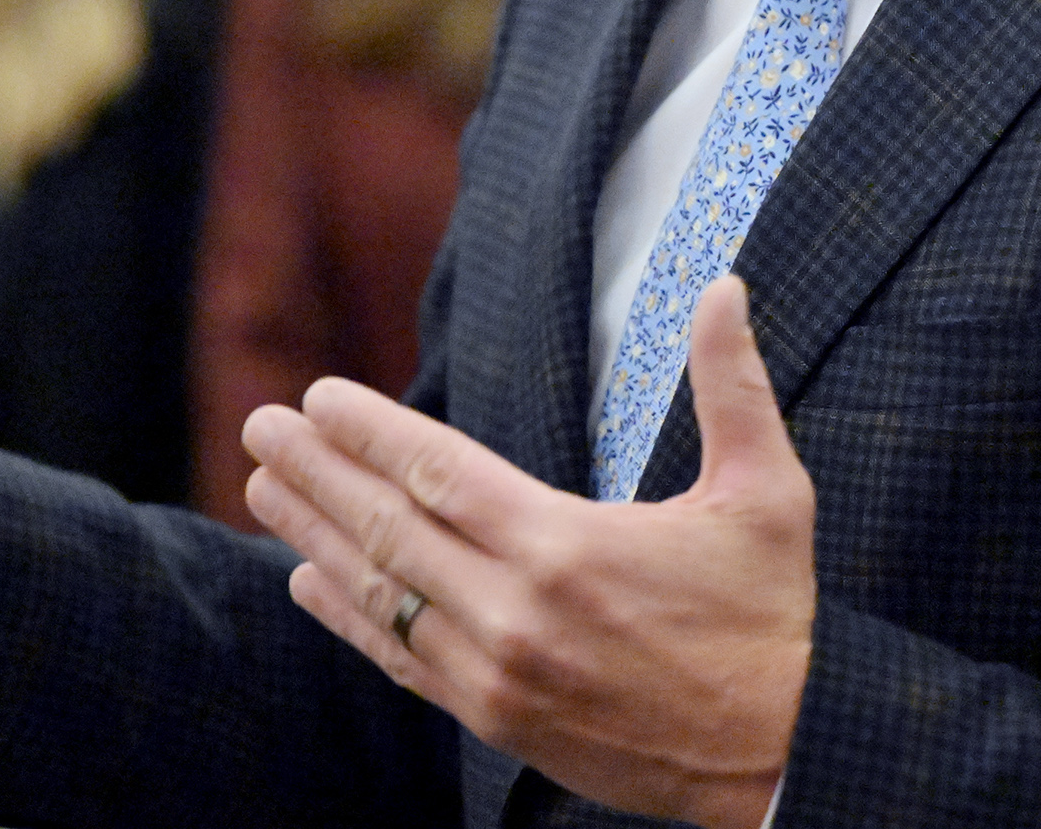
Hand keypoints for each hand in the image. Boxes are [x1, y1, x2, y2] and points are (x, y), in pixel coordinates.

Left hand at [242, 276, 812, 828]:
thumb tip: (725, 286)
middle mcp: (514, 610)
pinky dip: (349, 619)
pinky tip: (310, 583)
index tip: (319, 397)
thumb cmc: (771, 616)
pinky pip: (401, 660)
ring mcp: (497, 672)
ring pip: (382, 594)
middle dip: (316, 472)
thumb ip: (732, 385)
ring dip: (314, 537)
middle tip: (260, 426)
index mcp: (566, 546)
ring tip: (263, 489)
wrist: (781, 753)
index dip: (369, 431)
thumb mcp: (767, 491)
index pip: (438, 472)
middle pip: (388, 527)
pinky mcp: (498, 720)